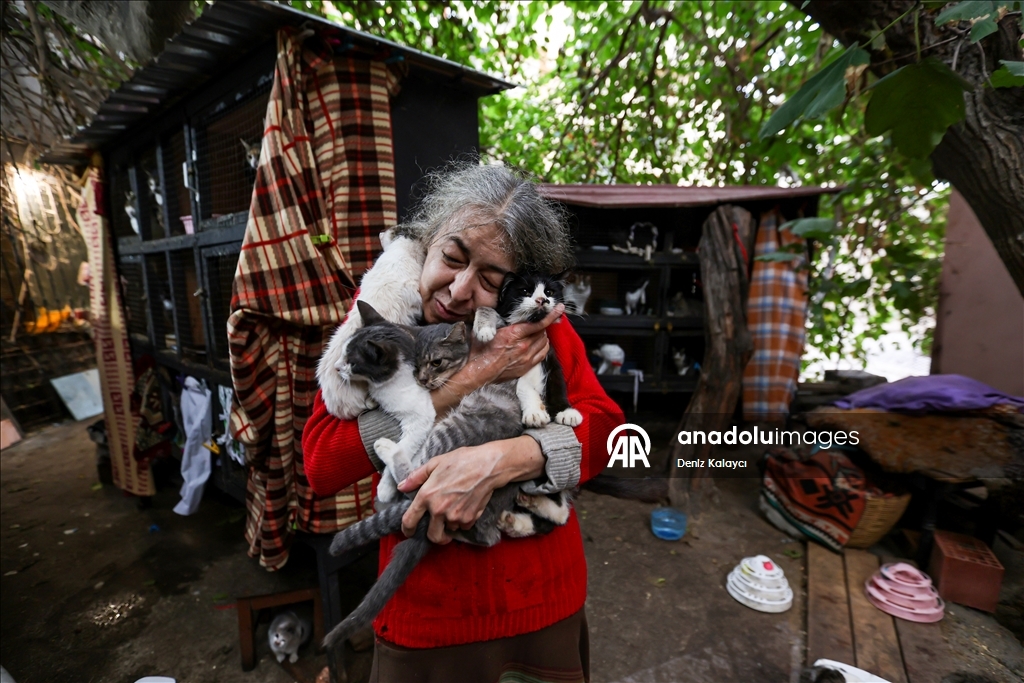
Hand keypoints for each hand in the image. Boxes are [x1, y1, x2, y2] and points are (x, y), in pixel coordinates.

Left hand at [398, 436, 545, 543]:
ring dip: (450, 524)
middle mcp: (439, 509)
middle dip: (434, 535)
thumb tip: (402, 487)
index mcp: (426, 495)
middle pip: (432, 536)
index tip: (409, 532)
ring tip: (456, 509)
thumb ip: (416, 477)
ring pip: (449, 530)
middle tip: (437, 529)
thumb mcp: (435, 463)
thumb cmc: (462, 461)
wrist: (487, 466)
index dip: (407, 529)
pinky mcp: (469, 519)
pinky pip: (463, 527)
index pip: (410, 520)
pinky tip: (466, 507)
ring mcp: (455, 517)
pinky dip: (463, 521)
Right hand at [468, 304, 564, 385]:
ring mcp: (527, 358)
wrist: (480, 372)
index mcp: (514, 334)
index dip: (551, 315)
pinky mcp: (527, 367)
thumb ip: (500, 322)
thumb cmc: (481, 351)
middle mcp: (524, 346)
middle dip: (542, 325)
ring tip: (537, 333)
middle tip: (537, 322)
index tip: (559, 309)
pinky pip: (542, 354)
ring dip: (542, 336)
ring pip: (544, 342)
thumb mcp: (489, 330)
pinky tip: (540, 344)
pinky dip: (543, 347)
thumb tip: (504, 315)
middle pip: (542, 332)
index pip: (539, 323)